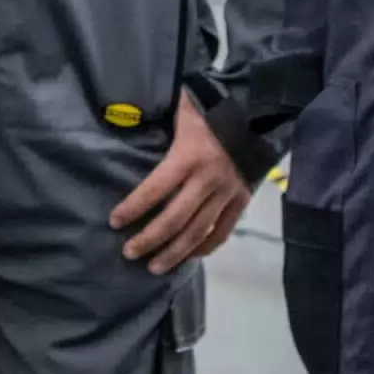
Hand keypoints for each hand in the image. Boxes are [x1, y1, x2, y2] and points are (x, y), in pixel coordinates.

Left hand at [109, 95, 250, 275]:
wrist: (258, 111)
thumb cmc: (212, 106)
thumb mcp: (182, 107)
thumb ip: (160, 116)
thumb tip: (127, 115)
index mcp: (188, 156)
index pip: (154, 189)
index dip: (133, 208)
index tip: (114, 221)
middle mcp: (207, 180)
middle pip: (175, 220)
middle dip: (150, 239)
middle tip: (129, 252)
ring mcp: (227, 193)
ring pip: (198, 232)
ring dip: (175, 252)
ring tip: (154, 266)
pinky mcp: (242, 200)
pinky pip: (223, 231)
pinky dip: (205, 247)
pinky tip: (188, 256)